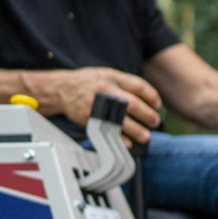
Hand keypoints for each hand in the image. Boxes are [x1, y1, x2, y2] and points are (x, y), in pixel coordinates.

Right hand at [33, 67, 162, 143]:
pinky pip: (106, 130)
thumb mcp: (106, 75)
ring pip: (121, 120)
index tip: (157, 105)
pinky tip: (127, 143)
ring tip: (146, 136)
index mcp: (112, 77)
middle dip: (147, 115)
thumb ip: (126, 84)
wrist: (60, 89)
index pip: (138, 86)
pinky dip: (118, 139)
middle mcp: (105, 90)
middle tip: (155, 122)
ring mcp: (96, 105)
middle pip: (132, 104)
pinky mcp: (88, 118)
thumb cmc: (88, 83)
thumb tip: (149, 100)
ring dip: (136, 130)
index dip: (151, 96)